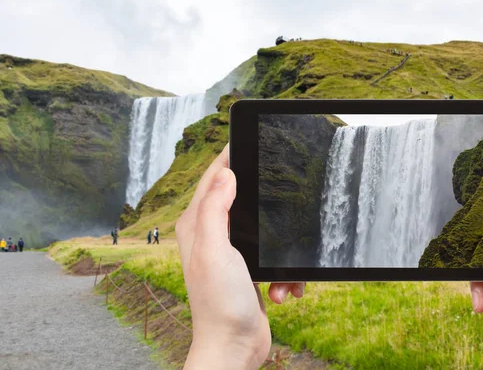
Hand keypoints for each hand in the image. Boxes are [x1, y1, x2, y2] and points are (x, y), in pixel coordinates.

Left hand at [176, 145, 304, 369]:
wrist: (234, 347)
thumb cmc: (220, 304)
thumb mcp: (215, 250)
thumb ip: (215, 210)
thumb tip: (226, 174)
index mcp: (196, 225)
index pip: (211, 178)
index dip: (228, 156)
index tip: (246, 137)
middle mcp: (210, 235)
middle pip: (238, 197)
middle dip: (261, 198)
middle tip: (280, 191)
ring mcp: (230, 252)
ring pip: (261, 226)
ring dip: (278, 246)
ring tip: (282, 274)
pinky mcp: (247, 268)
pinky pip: (272, 254)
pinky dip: (283, 271)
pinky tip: (283, 288)